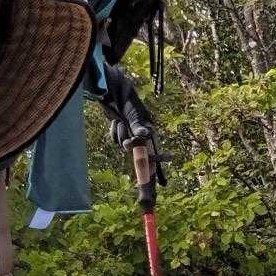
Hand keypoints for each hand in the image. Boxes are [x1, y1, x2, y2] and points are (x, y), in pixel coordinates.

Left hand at [100, 59, 164, 180]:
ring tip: (119, 122)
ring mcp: (130, 132)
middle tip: (129, 145)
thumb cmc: (127, 101)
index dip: (158, 167)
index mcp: (149, 132)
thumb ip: (138, 128)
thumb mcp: (134, 115)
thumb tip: (144, 135)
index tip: (161, 184)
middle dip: (132, 151)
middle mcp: (141, 134)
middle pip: (139, 153)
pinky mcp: (120, 130)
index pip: (155, 153)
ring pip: (123, 146)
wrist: (113, 91)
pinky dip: (113, 132)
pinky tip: (115, 122)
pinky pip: (115, 139)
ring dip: (120, 136)